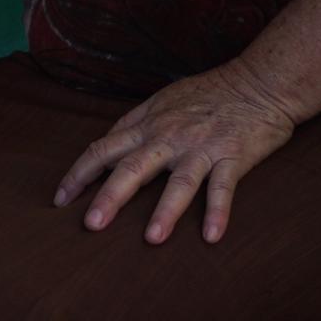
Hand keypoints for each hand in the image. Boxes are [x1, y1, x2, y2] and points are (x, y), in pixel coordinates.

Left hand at [53, 62, 299, 244]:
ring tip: (152, 239)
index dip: (80, 173)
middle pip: (132, 167)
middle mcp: (169, 136)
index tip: (61, 199)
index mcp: (149, 124)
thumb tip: (107, 143)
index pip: (103, 148)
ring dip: (165, 211)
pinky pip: (224, 188)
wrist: (260, 82)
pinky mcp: (233, 156)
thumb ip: (135, 123)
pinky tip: (210, 236)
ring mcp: (202, 147)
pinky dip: (218, 211)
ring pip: (179, 182)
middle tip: (90, 225)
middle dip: (109, 197)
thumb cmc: (210, 93)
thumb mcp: (163, 100)